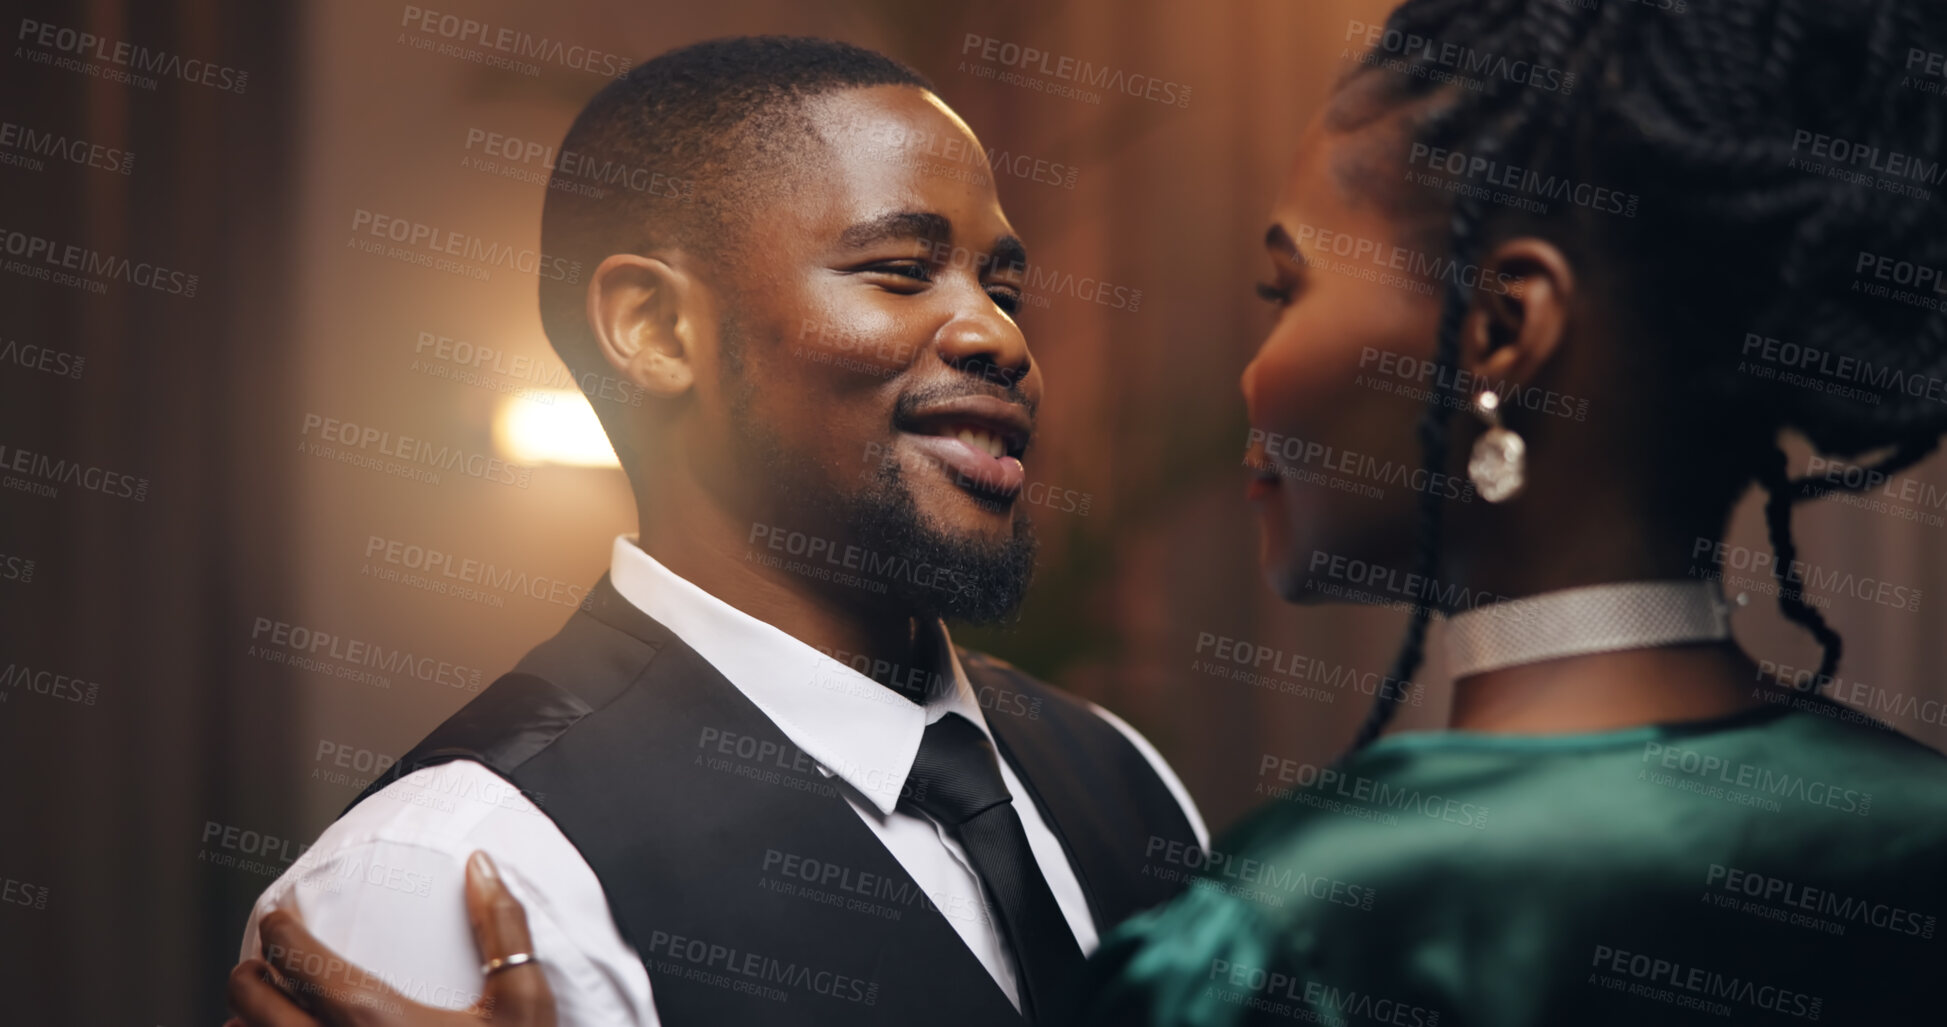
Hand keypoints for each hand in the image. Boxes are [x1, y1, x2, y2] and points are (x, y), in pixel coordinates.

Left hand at [226, 851, 556, 1026]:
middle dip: (248, 975)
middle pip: (252, 1004)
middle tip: (260, 963)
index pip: (299, 960)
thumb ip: (502, 928)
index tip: (277, 920)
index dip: (279, 931)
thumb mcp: (525, 1006)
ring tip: (255, 1016)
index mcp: (376, 1020)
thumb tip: (482, 864)